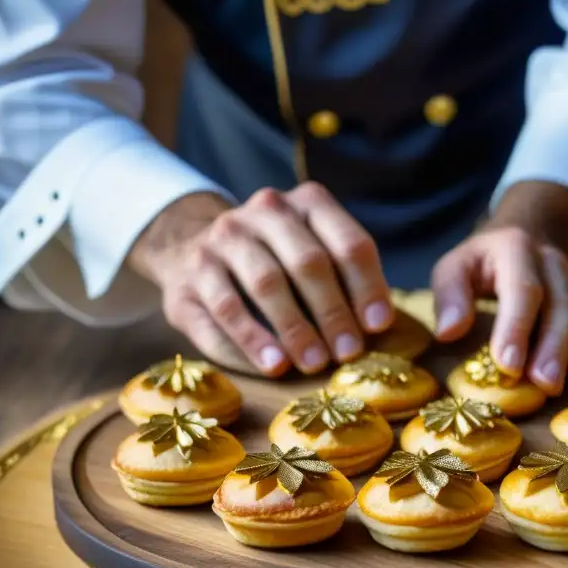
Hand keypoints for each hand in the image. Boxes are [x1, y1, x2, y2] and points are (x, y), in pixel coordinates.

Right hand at [129, 184, 393, 376]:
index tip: (378, 325)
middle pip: (307, 262)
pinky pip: (222, 309)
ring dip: (295, 327)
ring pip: (265, 283)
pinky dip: (251, 340)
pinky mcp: (188, 275)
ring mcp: (221, 239)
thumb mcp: (315, 252)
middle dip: (332, 311)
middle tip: (348, 353)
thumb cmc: (276, 260)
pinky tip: (273, 364)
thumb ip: (345, 278)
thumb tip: (376, 325)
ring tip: (315, 363)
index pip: (347, 242)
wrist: (191, 248)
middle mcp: (263, 212)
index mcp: (307, 203)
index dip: (366, 286)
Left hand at [431, 181, 567, 394]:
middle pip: (560, 303)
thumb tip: (448, 332)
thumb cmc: (482, 263)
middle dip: (552, 346)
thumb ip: (450, 294)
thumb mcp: (455, 266)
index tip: (508, 364)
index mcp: (515, 248)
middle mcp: (551, 261)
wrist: (525, 233)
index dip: (516, 326)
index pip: (521, 287)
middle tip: (542, 383)